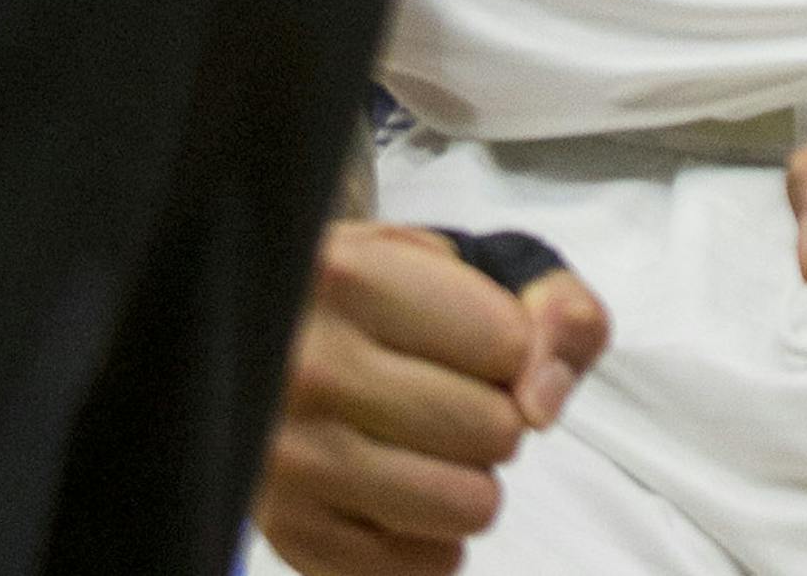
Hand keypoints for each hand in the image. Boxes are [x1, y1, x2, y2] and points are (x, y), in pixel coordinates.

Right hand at [255, 220, 609, 575]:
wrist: (256, 339)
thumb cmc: (375, 300)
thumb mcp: (456, 261)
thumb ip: (549, 304)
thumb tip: (547, 399)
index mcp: (352, 277)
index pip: (510, 346)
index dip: (514, 350)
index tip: (470, 339)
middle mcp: (311, 367)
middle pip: (494, 430)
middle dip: (494, 416)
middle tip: (445, 393)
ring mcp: (292, 459)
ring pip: (467, 506)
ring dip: (470, 480)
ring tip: (427, 443)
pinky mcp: (291, 533)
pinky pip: (422, 567)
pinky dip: (434, 537)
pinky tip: (400, 490)